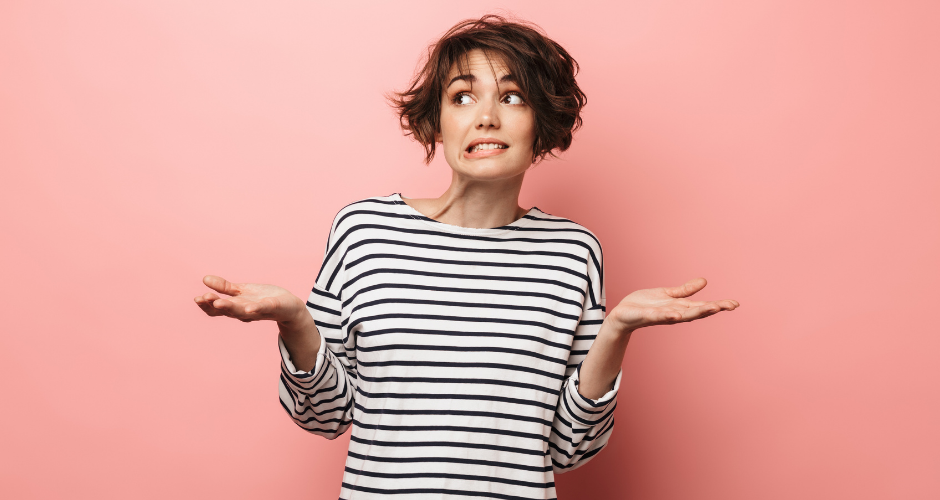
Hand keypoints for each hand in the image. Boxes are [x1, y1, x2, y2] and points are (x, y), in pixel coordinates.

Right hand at [194, 275, 306, 324]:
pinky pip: (265, 308)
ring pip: (243, 310)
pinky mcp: (274, 307)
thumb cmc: (264, 299)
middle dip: (215, 305)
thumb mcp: (242, 291)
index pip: (218, 309)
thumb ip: (224, 287)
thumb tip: (205, 279)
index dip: (207, 305)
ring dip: (231, 307)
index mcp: (236, 307)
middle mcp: (245, 312)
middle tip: (204, 298)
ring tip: (220, 302)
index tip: (197, 299)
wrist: (289, 308)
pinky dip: (257, 308)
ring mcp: (260, 311)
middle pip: (228, 310)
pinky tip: (250, 307)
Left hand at [607, 277, 738, 332]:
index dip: (719, 305)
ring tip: (712, 308)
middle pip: (696, 311)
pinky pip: (659, 316)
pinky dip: (668, 315)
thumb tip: (704, 282)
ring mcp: (661, 315)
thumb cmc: (644, 305)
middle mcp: (674, 313)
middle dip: (712, 308)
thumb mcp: (668, 295)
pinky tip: (677, 314)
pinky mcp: (647, 316)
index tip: (735, 304)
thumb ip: (685, 290)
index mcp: (680, 307)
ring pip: (681, 315)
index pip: (702, 306)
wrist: (622, 315)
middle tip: (728, 306)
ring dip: (696, 312)